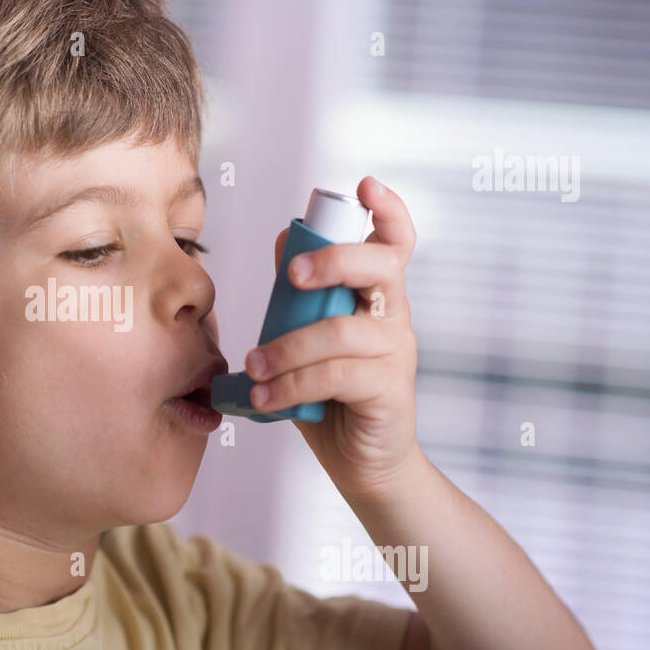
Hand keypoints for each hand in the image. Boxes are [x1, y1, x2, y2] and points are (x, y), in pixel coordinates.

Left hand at [243, 177, 423, 500]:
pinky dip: (292, 384)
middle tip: (293, 276)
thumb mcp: (308, 336)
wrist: (363, 463)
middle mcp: (393, 316)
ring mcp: (396, 352)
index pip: (395, 242)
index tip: (364, 186)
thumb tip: (286, 238)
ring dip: (288, 348)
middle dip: (335, 260)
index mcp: (375, 296)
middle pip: (380, 267)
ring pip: (342, 331)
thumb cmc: (330, 396)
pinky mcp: (389, 389)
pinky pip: (337, 375)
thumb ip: (299, 294)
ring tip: (253, 369)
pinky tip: (265, 399)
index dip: (388, 209)